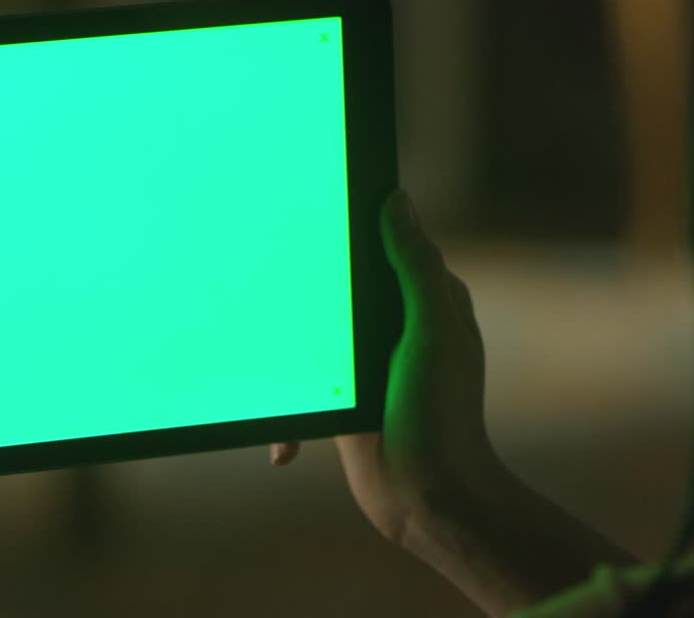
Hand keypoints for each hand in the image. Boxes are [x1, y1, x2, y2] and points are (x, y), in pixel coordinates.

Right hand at [271, 189, 507, 542]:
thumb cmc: (440, 414)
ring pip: (321, 327)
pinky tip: (283, 432)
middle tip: (262, 255)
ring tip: (253, 331)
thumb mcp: (431, 330)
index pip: (392, 241)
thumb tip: (395, 201)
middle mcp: (402, 324)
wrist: (425, 497)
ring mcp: (372, 360)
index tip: (314, 196)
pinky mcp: (346, 395)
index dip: (356, 219)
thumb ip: (415, 266)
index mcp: (429, 298)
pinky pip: (306, 379)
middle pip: (346, 280)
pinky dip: (290, 401)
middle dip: (311, 274)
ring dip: (291, 336)